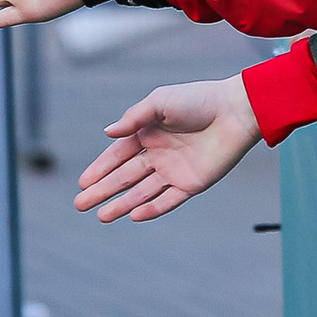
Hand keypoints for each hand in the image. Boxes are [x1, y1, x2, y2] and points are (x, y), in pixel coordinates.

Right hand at [73, 76, 262, 221]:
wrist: (236, 111)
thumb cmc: (198, 100)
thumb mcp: (160, 101)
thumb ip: (133, 118)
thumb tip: (107, 133)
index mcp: (147, 133)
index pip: (117, 156)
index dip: (99, 169)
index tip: (82, 183)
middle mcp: (158, 154)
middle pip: (124, 177)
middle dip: (102, 191)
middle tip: (80, 205)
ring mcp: (174, 171)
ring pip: (141, 192)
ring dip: (121, 204)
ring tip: (101, 216)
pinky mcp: (192, 183)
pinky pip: (168, 200)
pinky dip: (152, 209)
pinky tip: (134, 215)